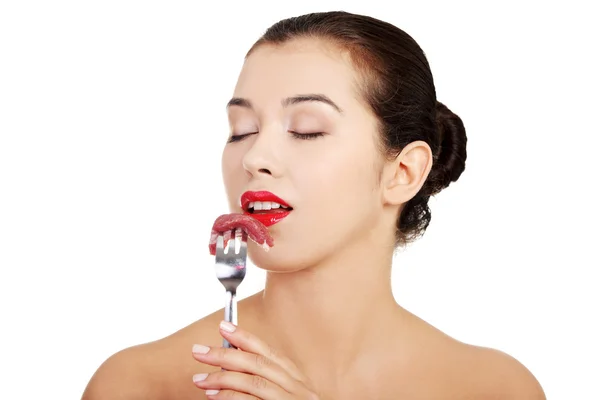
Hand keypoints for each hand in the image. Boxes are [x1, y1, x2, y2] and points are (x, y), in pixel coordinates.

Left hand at [191, 320, 319, 399]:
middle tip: (199, 351)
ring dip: (222, 378)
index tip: (223, 327)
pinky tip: (213, 395)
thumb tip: (228, 362)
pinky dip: (229, 397)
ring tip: (200, 379)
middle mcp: (298, 390)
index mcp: (297, 381)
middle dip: (225, 355)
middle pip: (258, 365)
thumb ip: (261, 380)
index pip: (268, 352)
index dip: (245, 337)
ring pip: (253, 383)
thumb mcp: (282, 396)